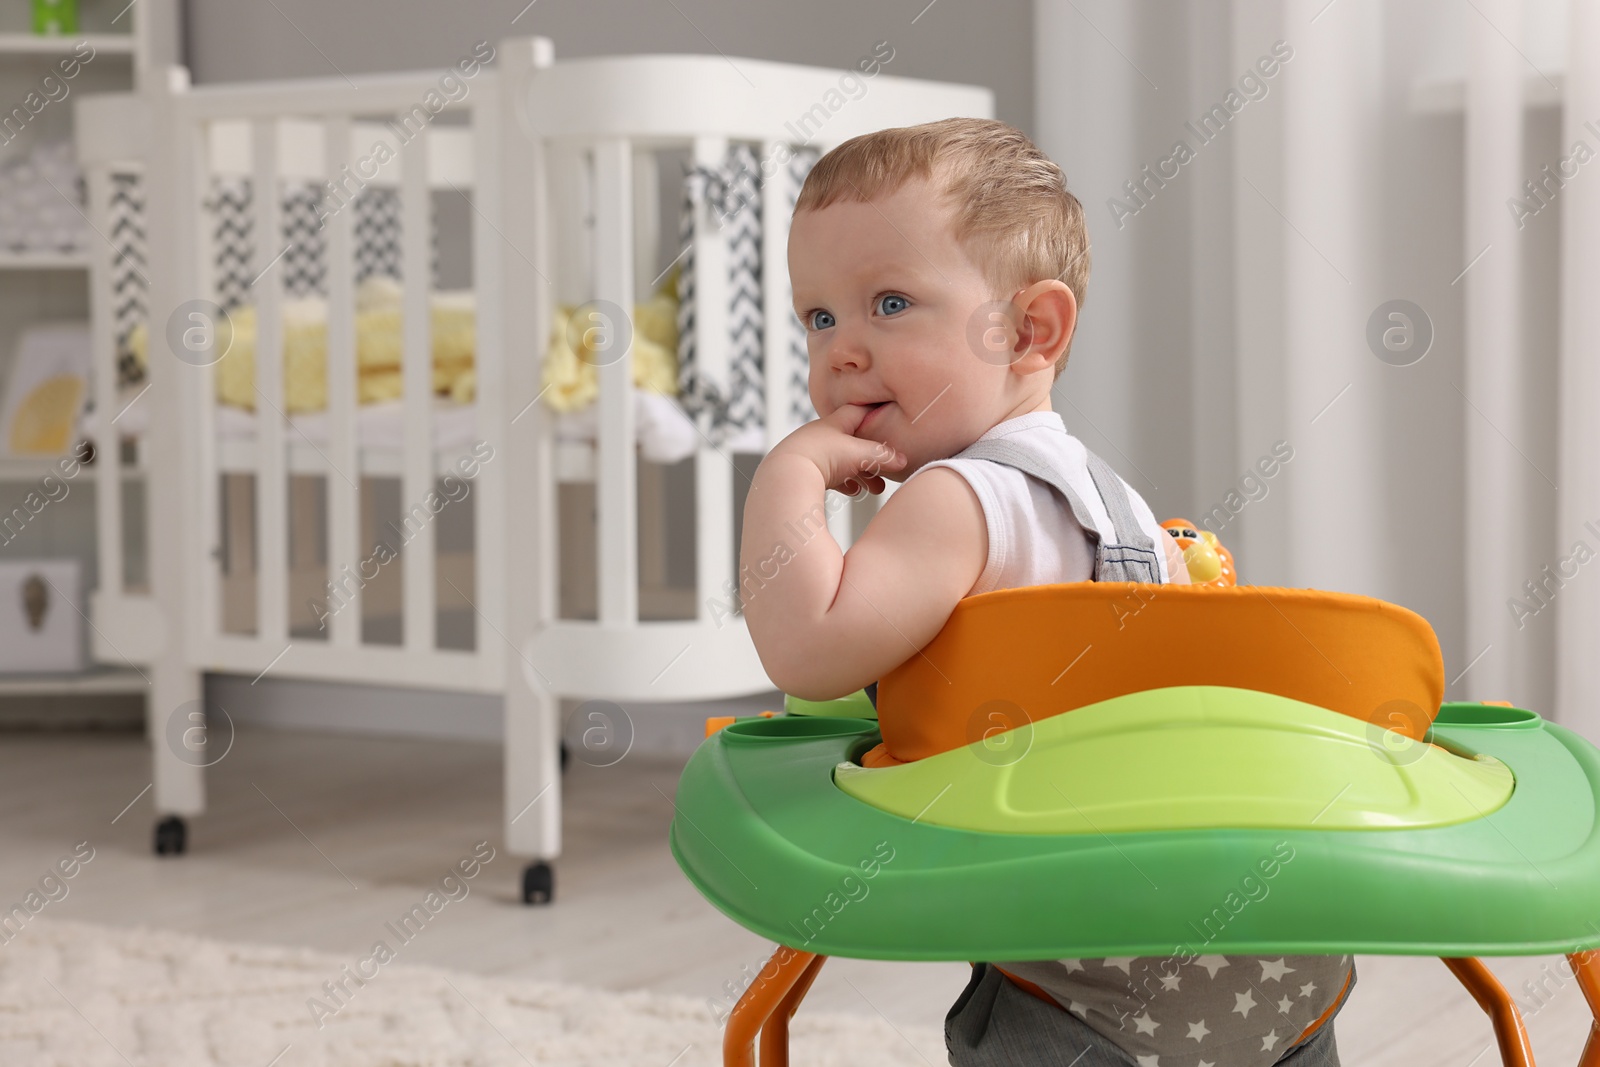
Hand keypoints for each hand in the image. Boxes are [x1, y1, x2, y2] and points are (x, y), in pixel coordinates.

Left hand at [771, 404, 907, 494]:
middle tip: (888, 468)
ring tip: (876, 488)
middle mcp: (823, 435)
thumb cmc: (821, 456)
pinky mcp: (805, 472)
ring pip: (843, 461)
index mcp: (835, 422)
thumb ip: (882, 455)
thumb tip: (903, 460)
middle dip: (873, 455)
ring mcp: (813, 453)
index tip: (890, 421)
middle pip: (854, 441)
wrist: (785, 475)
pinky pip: (830, 476)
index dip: (875, 415)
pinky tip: (854, 492)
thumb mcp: (857, 453)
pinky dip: (845, 483)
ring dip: (861, 473)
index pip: (859, 412)